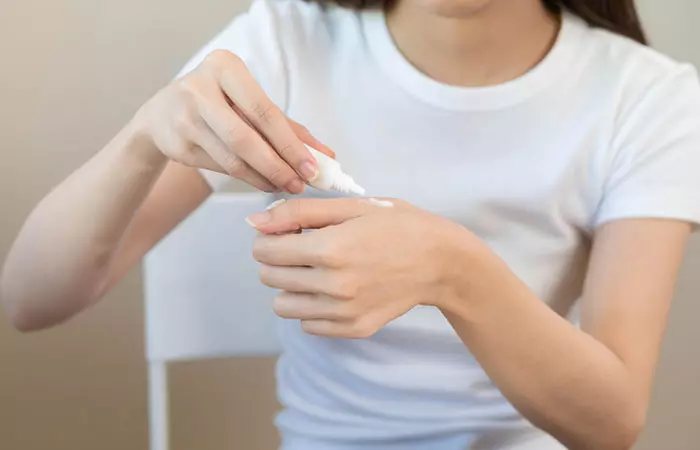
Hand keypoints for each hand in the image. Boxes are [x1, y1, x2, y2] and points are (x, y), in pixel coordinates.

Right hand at [131, 50, 334, 193]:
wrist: (161, 114)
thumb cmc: (217, 102)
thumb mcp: (248, 101)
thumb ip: (287, 126)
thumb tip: (326, 155)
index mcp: (224, 66)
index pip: (265, 111)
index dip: (291, 144)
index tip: (313, 167)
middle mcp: (199, 88)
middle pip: (247, 138)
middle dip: (278, 166)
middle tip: (300, 184)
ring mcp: (184, 117)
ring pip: (233, 159)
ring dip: (264, 177)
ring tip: (285, 185)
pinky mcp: (177, 145)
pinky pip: (221, 168)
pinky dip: (247, 178)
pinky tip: (263, 182)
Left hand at [250, 198, 478, 337]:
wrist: (440, 262)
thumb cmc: (397, 225)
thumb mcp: (351, 207)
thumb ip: (299, 211)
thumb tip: (255, 222)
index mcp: (330, 249)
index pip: (265, 251)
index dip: (269, 238)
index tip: (287, 233)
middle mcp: (333, 285)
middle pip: (269, 278)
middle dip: (277, 260)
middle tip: (304, 248)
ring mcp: (344, 312)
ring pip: (283, 306)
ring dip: (291, 286)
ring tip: (318, 270)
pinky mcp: (354, 328)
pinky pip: (308, 324)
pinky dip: (313, 307)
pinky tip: (335, 289)